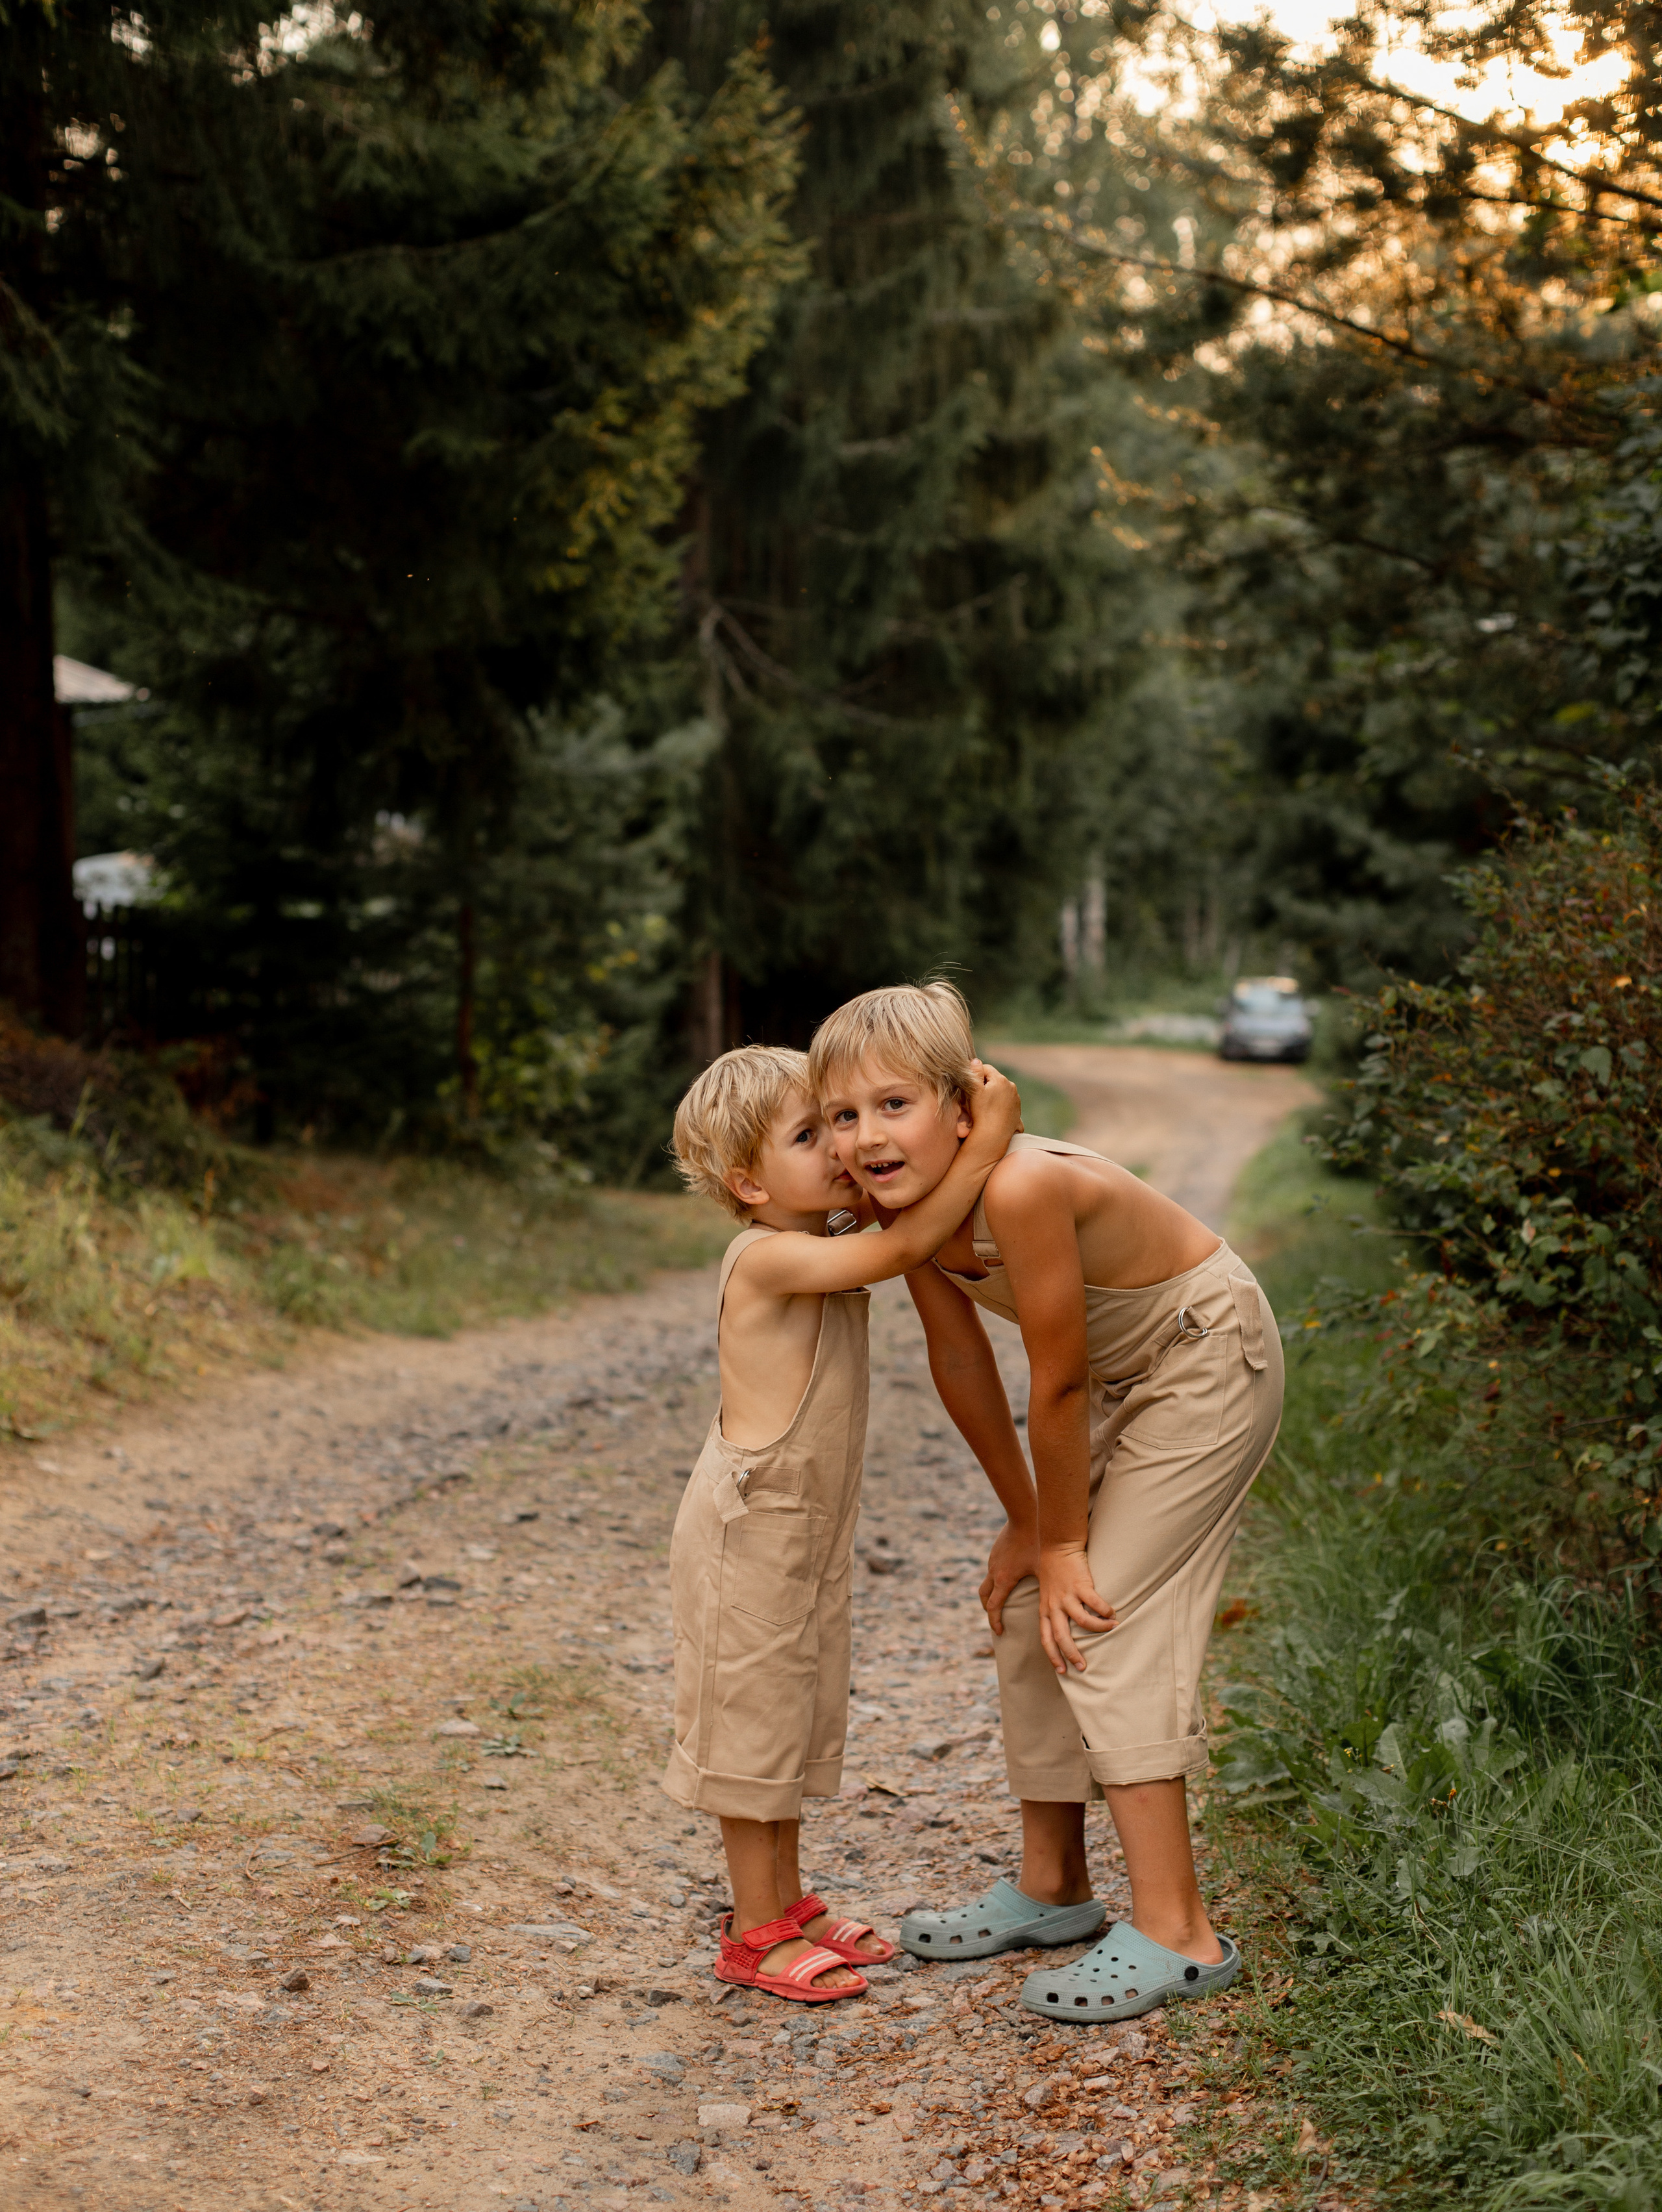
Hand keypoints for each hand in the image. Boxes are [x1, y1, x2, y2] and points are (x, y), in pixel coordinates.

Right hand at [962, 1058, 1022, 1151]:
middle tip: (975, 1096)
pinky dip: (1000, 1104)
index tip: (969, 1085)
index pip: (986, 1068)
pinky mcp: (1017, 1110)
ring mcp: (1016, 1099)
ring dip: (993, 1094)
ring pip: (1001, 1091)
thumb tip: (975, 1060)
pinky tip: (992, 1113)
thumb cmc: (981, 1113)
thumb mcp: (974, 1091)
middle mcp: (1011, 1087)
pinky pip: (1006, 1102)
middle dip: (985, 1084)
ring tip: (984, 1106)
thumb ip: (974, 1073)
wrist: (994, 1136)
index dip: (976, 1075)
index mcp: (1001, 1080)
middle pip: (995, 1079)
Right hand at [979, 1518, 1038, 1636]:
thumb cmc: (1036, 1541)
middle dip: (988, 1610)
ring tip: (1000, 1601)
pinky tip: (1009, 1577)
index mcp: (1005, 1579)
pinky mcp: (995, 1552)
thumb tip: (1064, 1604)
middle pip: (984, 1598)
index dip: (995, 1622)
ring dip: (991, 1594)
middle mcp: (995, 1572)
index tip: (1000, 1632)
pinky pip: (992, 1570)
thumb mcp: (1044, 1567)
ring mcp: (993, 1561)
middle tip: (996, 1620)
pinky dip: (996, 1580)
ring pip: (986, 1583)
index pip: (994, 1607)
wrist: (1024, 1515)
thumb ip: (1049, 1586)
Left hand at [1036, 1544, 1115, 1674]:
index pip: (1046, 1638)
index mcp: (1045, 1609)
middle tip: (1083, 1667)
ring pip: (1082, 1621)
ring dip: (1099, 1630)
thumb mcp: (1046, 1594)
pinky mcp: (1081, 1584)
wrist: (1056, 1544)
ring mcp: (1067, 1595)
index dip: (1054, 1656)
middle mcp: (1054, 1605)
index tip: (1062, 1671)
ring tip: (1112, 1630)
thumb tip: (1065, 1628)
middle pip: (1061, 1637)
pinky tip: (1113, 1614)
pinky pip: (1096, 1603)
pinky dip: (1106, 1611)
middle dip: (1072, 1654)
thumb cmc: (1052, 1569)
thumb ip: (1053, 1610)